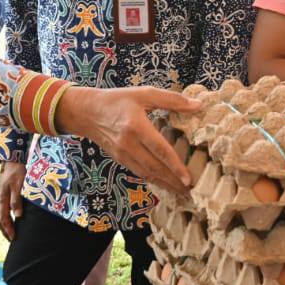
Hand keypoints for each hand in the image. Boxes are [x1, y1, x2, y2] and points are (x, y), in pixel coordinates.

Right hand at [0, 162, 26, 241]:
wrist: (11, 161)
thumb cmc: (17, 172)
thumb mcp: (18, 185)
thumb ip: (17, 200)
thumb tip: (17, 216)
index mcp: (2, 198)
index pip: (3, 218)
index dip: (8, 229)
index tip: (13, 238)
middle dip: (4, 231)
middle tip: (11, 240)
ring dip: (3, 226)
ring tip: (9, 233)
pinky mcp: (1, 195)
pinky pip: (0, 210)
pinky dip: (3, 218)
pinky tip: (8, 220)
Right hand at [55, 85, 199, 193]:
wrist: (87, 112)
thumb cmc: (118, 100)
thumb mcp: (144, 93)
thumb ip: (172, 100)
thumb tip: (197, 105)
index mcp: (136, 126)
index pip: (160, 150)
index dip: (175, 165)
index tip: (188, 178)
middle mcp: (129, 143)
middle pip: (155, 167)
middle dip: (173, 181)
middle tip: (190, 189)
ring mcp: (122, 153)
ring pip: (147, 174)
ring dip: (164, 184)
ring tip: (181, 190)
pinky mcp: (119, 159)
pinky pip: (138, 172)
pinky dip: (152, 180)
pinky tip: (163, 183)